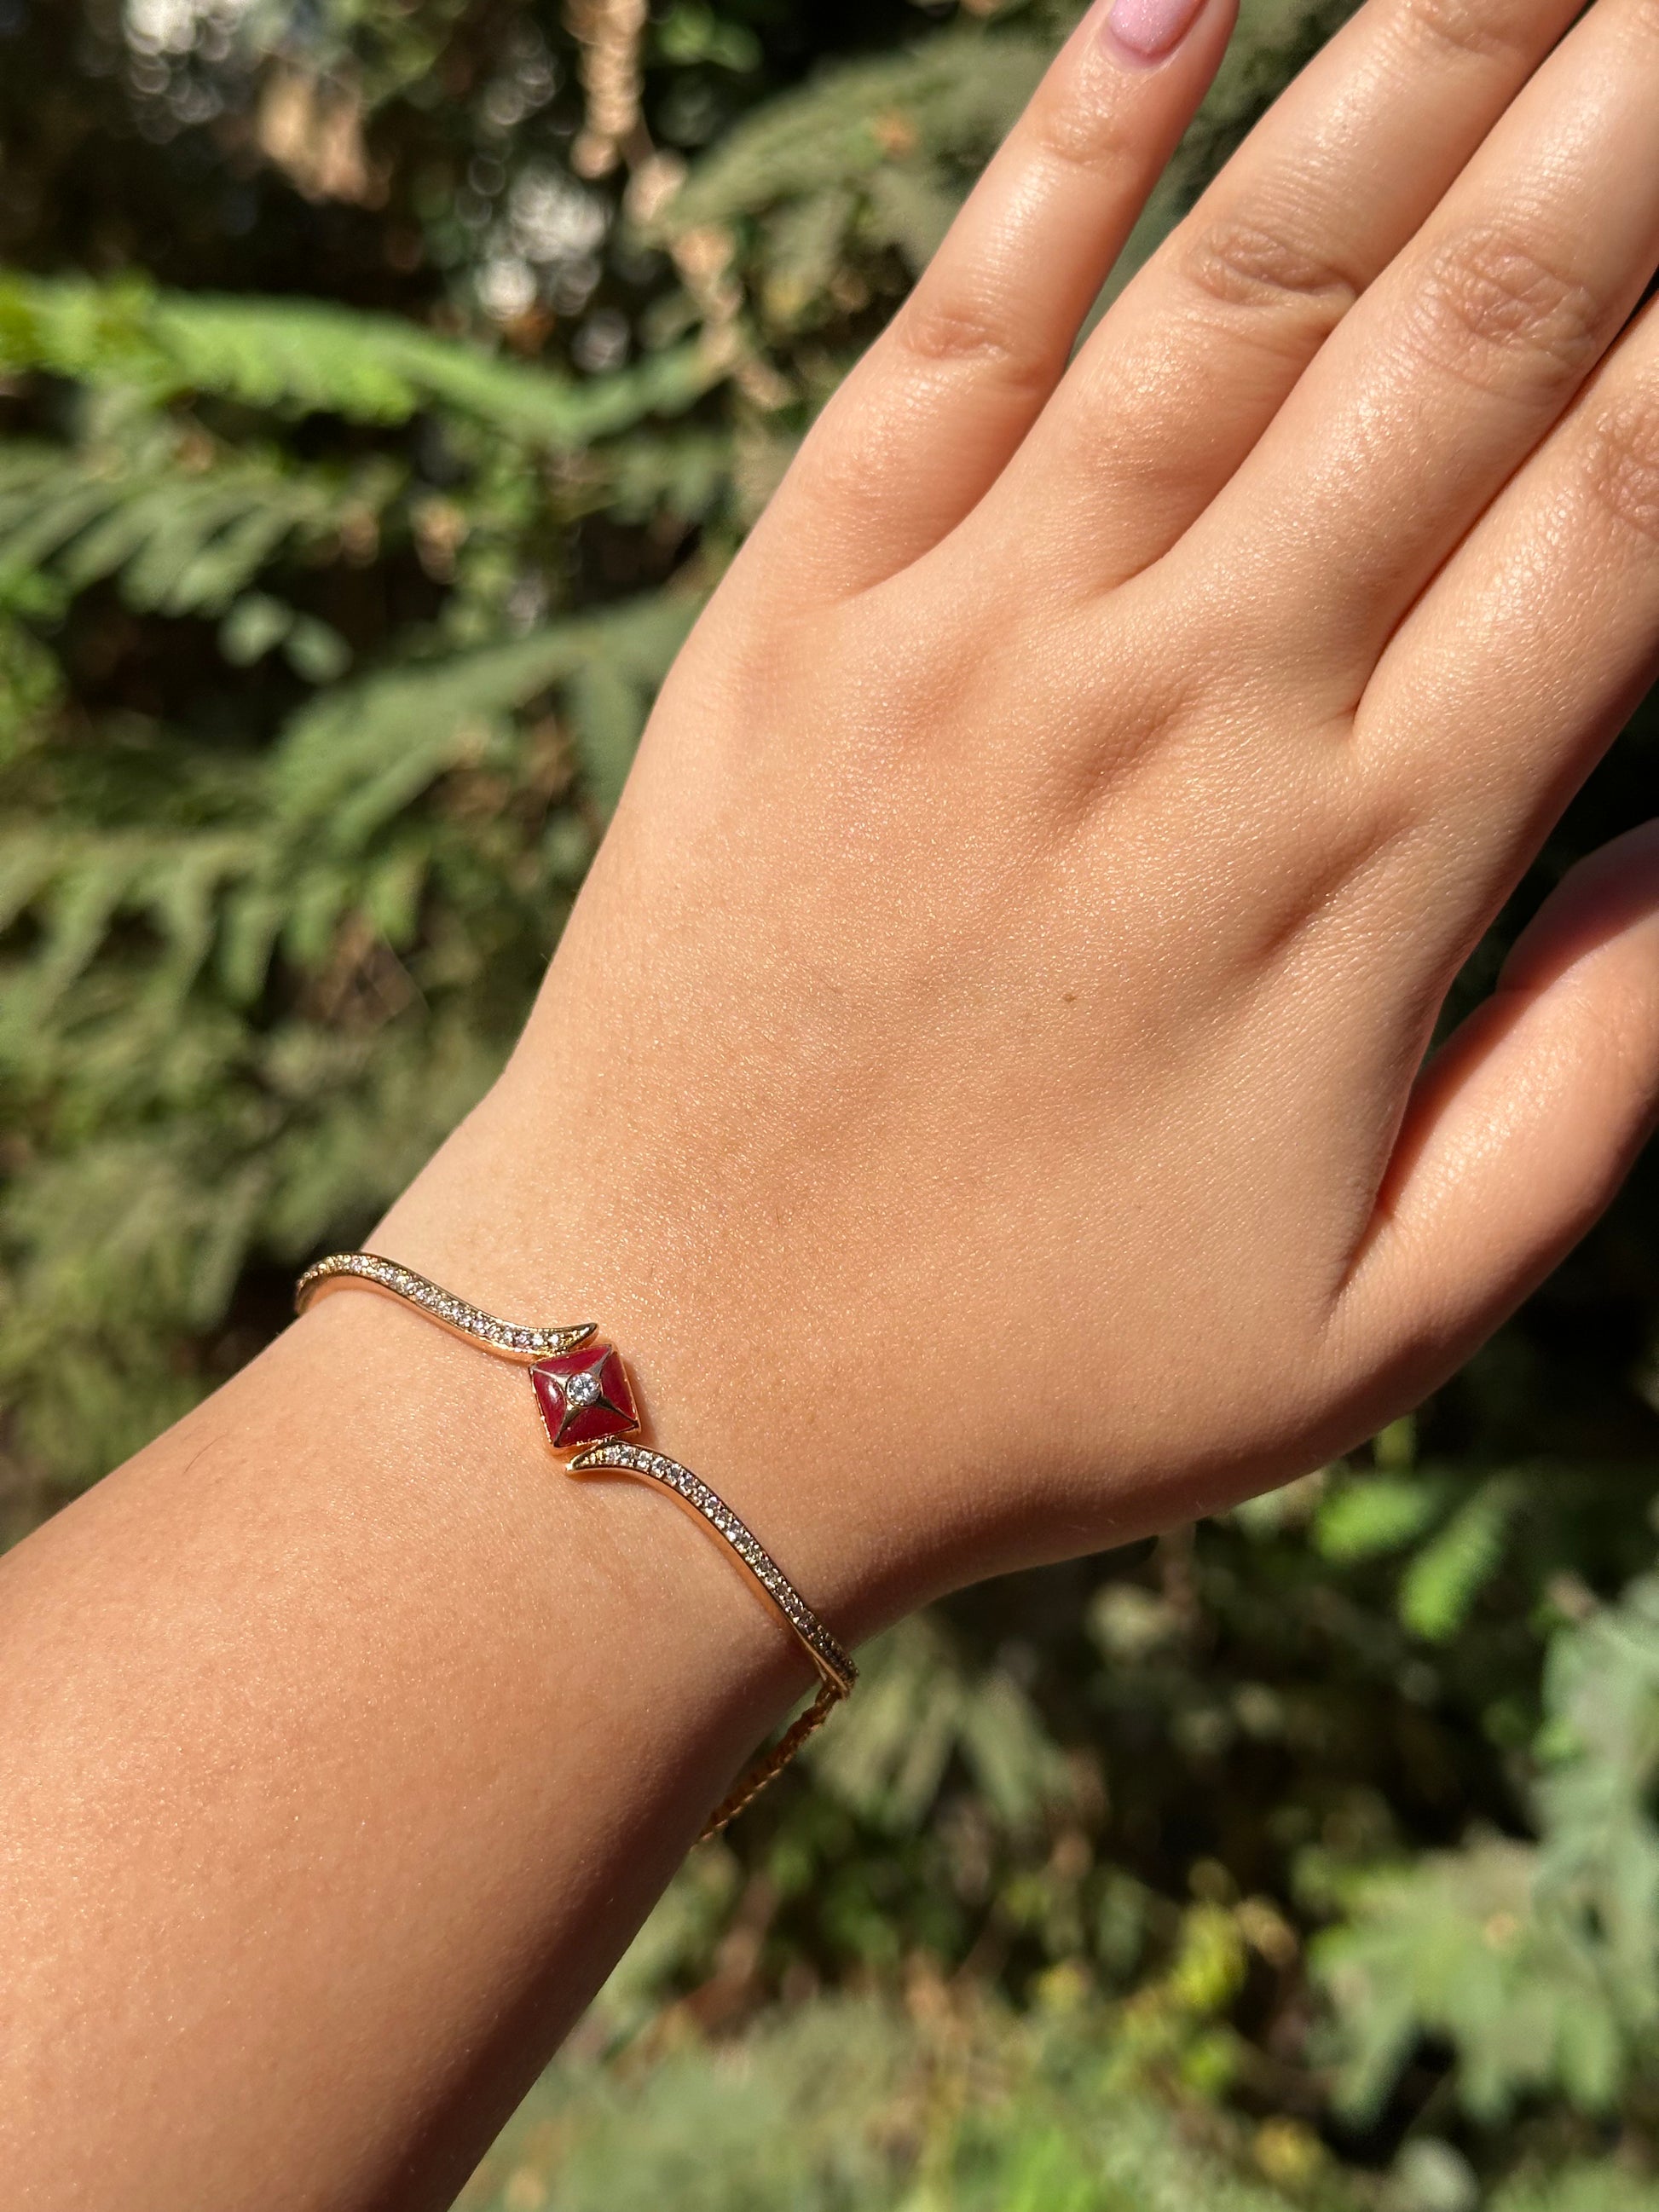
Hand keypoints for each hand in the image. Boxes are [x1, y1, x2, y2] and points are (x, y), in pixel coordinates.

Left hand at [388, 0, 1658, 1629]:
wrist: (666, 1379)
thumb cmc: (1036, 1382)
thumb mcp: (1374, 1324)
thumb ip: (1582, 1084)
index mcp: (1363, 874)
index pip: (1633, 507)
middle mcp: (1183, 709)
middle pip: (1471, 328)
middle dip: (1628, 114)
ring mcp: (974, 645)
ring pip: (1236, 290)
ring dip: (1417, 57)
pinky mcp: (796, 626)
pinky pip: (944, 348)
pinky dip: (1056, 162)